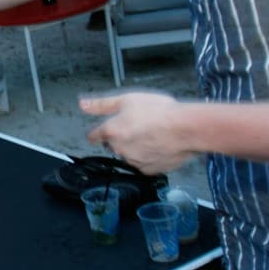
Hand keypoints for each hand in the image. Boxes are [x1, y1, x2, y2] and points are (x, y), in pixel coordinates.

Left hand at [81, 91, 195, 173]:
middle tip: (137, 125)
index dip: (98, 132)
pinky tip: (159, 145)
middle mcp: (119, 149)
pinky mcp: (149, 170)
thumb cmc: (159, 111)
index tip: (102, 131)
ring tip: (151, 134)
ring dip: (135, 147)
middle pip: (112, 145)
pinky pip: (144, 163)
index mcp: (111, 132)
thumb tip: (82, 104)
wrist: (186, 129)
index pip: (94, 136)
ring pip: (128, 154)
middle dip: (120, 137)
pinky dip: (148, 156)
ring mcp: (134, 162)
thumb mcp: (127, 99)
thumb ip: (102, 104)